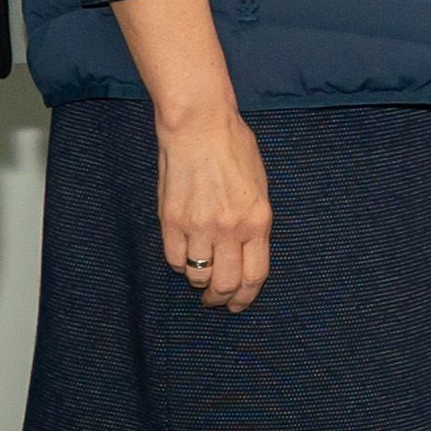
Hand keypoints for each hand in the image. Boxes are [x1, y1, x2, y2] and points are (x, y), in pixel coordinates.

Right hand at [155, 100, 274, 311]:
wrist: (199, 126)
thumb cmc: (234, 149)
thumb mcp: (259, 187)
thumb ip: (254, 222)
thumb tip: (246, 253)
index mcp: (258, 220)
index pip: (254, 275)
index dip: (245, 296)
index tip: (239, 304)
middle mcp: (229, 228)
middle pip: (225, 284)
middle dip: (221, 298)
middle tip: (216, 299)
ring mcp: (198, 226)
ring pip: (197, 275)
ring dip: (199, 280)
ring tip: (200, 276)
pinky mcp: (171, 220)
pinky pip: (173, 258)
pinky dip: (179, 263)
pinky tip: (184, 254)